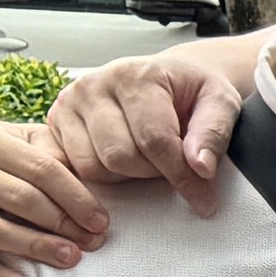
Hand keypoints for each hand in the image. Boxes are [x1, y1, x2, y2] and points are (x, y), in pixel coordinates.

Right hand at [0, 119, 110, 276]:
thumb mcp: (18, 148)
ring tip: (69, 261)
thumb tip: (95, 176)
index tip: (102, 222)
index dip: (76, 197)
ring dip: (35, 248)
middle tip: (92, 244)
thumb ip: (50, 153)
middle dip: (62, 224)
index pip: (40, 168)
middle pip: (19, 198)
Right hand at [48, 38, 263, 212]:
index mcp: (136, 75)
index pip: (155, 139)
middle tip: (169, 164)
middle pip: (120, 156)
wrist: (167, 77)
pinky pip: (76, 168)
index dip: (181, 176)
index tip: (204, 200)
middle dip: (152, 173)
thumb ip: (213, 133)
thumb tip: (200, 167)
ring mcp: (70, 102)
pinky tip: (124, 162)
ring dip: (127, 176)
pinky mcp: (56, 121)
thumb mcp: (219, 103)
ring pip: (94, 167)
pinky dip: (104, 175)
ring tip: (147, 159)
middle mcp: (95, 85)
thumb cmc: (191, 91)